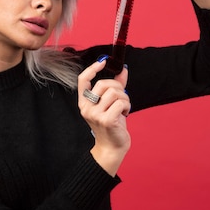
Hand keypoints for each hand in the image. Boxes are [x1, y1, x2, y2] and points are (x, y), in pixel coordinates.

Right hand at [78, 57, 130, 175]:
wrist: (112, 147)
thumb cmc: (112, 124)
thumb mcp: (111, 103)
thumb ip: (116, 86)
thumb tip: (123, 69)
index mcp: (84, 102)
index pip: (82, 80)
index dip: (92, 69)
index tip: (103, 62)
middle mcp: (86, 108)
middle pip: (103, 84)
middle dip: (118, 87)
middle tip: (122, 97)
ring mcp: (95, 115)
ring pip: (114, 93)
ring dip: (125, 98)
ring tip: (124, 107)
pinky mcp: (106, 120)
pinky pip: (121, 103)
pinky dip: (127, 106)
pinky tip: (125, 113)